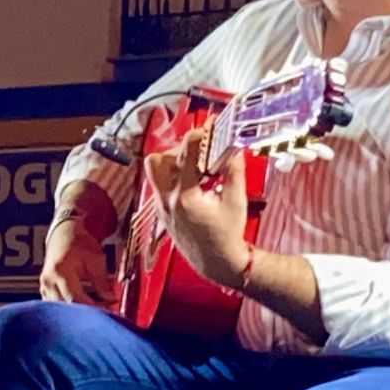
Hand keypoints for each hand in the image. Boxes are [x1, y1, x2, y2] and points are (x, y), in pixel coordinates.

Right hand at [40, 218, 118, 306]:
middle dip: (86, 313)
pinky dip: (70, 309)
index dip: (92, 308)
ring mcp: (44, 286)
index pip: (75, 299)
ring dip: (78, 313)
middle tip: (104, 311)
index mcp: (60, 271)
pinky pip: (56, 306)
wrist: (63, 234)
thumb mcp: (95, 259)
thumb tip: (111, 300)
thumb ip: (102, 281)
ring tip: (96, 308)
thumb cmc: (79, 243)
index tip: (107, 311)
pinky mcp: (44, 290)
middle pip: (66, 307)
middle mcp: (48, 281)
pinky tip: (84, 305)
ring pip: (60, 310)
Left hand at [144, 127, 249, 288]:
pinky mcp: (161, 211)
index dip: (198, 136)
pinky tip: (193, 179)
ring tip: (195, 165)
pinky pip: (158, 184)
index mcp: (184, 196)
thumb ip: (233, 171)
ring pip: (153, 171)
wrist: (216, 262)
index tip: (209, 127)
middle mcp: (166, 200)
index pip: (186, 155)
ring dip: (171, 162)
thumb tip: (233, 147)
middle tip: (200, 150)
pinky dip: (172, 175)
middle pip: (158, 159)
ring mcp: (160, 207)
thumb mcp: (235, 201)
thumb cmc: (227, 234)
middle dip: (179, 149)